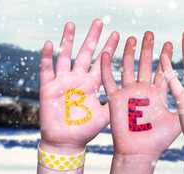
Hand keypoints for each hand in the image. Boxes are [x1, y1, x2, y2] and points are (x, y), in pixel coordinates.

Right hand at [39, 19, 119, 152]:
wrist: (66, 142)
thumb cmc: (87, 130)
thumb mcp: (106, 115)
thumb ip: (116, 103)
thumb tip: (137, 96)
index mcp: (92, 84)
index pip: (102, 61)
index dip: (109, 48)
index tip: (118, 34)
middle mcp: (78, 79)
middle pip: (86, 53)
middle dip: (92, 38)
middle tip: (99, 22)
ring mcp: (62, 81)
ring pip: (66, 56)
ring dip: (68, 41)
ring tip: (71, 25)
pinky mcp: (48, 88)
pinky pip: (46, 69)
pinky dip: (47, 57)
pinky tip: (49, 43)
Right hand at [100, 32, 180, 156]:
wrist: (139, 153)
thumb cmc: (158, 140)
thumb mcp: (178, 120)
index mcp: (158, 94)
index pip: (163, 71)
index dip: (165, 57)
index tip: (170, 42)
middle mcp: (143, 91)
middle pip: (145, 65)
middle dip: (147, 49)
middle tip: (150, 33)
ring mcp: (129, 93)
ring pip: (128, 68)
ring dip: (129, 53)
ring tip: (131, 38)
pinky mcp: (115, 99)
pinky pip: (109, 81)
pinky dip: (106, 67)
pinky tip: (105, 52)